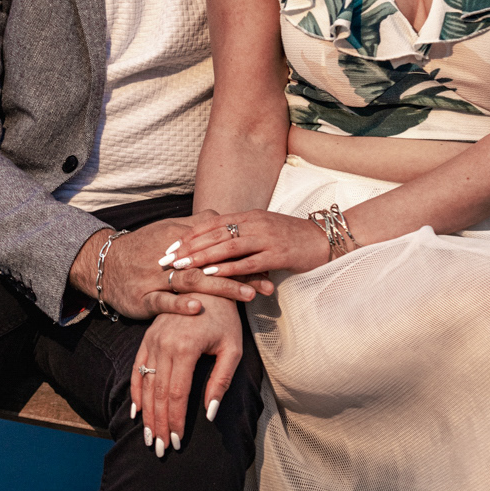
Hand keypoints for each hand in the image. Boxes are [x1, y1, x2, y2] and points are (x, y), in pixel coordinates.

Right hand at [70, 217, 260, 320]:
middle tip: (266, 285)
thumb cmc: (140, 248)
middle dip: (241, 274)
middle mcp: (170, 257)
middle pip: (210, 263)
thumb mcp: (166, 230)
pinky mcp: (142, 298)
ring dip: (220, 287)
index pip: (216, 246)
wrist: (102, 264)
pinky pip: (161, 301)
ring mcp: (155, 278)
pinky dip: (179, 304)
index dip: (242, 255)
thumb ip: (194, 225)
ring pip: (191, 281)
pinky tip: (198, 307)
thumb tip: (220, 215)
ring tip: (246, 295)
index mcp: (178, 238)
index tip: (268, 265)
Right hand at [130, 302, 242, 457]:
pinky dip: (136, 392)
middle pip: (158, 394)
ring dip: (146, 414)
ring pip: (145, 385)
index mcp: (185, 348)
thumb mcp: (232, 348)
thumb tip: (209, 413)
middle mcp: (163, 344)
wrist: (206, 285)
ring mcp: (152, 340)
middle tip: (159, 449)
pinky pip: (137, 369)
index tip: (177, 441)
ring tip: (148, 437)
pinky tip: (137, 411)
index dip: (175, 420)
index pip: (176, 394)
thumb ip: (221, 381)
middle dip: (158, 424)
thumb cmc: (225, 318)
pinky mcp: (147, 338)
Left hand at [171, 209, 327, 279]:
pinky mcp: (277, 254)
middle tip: (166, 259)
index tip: (169, 246)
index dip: (189, 234)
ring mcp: (266, 238)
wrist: (324, 239)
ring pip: (227, 246)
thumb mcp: (262, 229)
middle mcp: (254, 223)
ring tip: (181, 266)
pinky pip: (248, 262)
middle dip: (188, 247)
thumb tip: (215, 242)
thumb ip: (241, 233)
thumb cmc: (291, 237)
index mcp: (249, 216)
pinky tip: (211, 274)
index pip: (211, 222)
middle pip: (214, 234)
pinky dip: (227, 268)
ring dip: (201, 257)